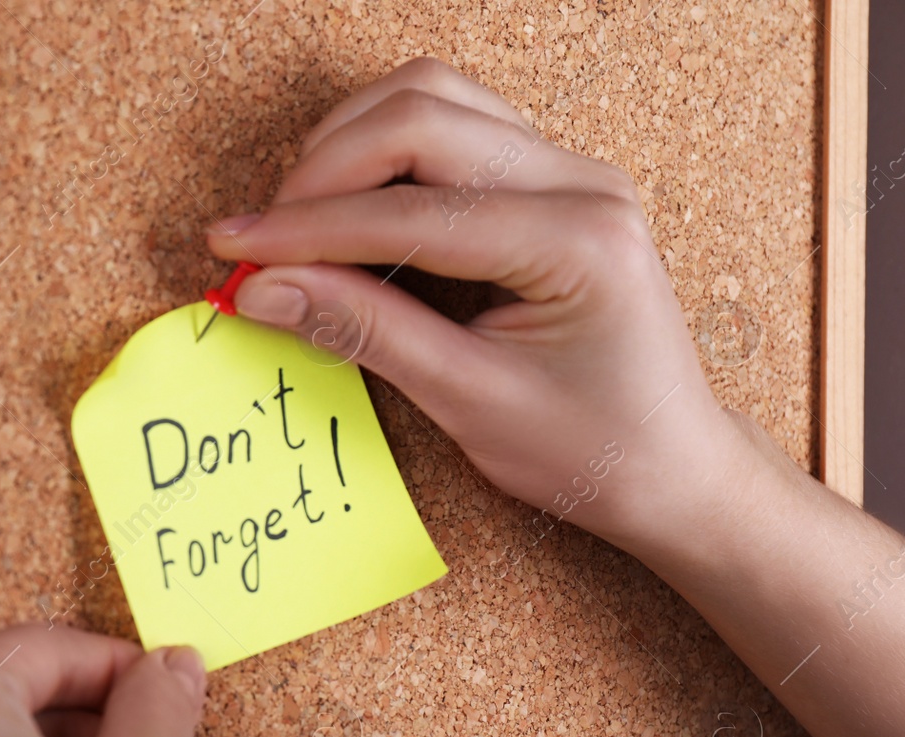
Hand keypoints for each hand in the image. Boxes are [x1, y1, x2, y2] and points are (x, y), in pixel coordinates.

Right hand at [206, 57, 749, 557]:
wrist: (671, 467)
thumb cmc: (592, 449)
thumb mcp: (470, 402)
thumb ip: (365, 332)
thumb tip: (266, 289)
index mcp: (576, 241)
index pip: (409, 211)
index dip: (306, 229)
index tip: (233, 250)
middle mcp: (580, 183)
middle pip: (420, 116)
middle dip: (322, 172)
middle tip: (262, 241)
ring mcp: (568, 172)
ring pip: (433, 101)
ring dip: (349, 147)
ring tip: (298, 222)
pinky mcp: (548, 182)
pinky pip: (452, 128)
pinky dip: (383, 157)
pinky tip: (348, 213)